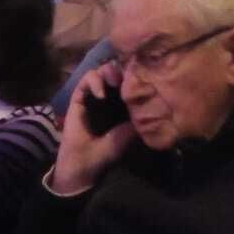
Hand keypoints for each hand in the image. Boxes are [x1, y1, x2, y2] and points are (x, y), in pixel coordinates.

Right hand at [50, 65, 135, 194]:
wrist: (82, 164)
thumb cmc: (104, 153)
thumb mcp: (126, 137)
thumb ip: (137, 123)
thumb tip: (155, 109)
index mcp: (119, 106)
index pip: (128, 83)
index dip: (134, 76)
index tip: (143, 77)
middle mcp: (106, 98)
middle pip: (115, 72)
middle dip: (122, 69)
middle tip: (129, 74)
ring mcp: (91, 96)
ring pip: (100, 71)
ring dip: (108, 71)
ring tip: (115, 81)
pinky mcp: (78, 98)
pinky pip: (85, 80)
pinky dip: (94, 81)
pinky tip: (101, 94)